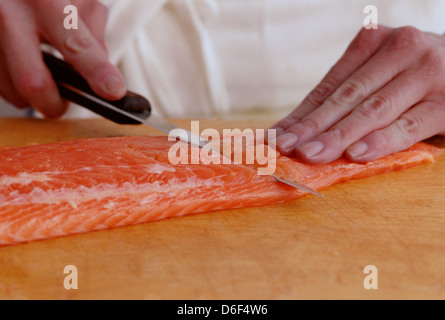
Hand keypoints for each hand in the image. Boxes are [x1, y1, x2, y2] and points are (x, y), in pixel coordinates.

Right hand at [0, 0, 125, 117]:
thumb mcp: (80, 0)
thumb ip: (94, 35)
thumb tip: (103, 76)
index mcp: (43, 1)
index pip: (76, 46)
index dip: (98, 73)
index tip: (114, 92)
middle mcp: (9, 14)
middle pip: (33, 82)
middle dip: (54, 104)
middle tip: (64, 103)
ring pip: (12, 89)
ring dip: (33, 95)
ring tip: (45, 78)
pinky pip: (0, 83)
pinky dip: (15, 85)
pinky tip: (26, 68)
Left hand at [272, 25, 444, 162]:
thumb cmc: (412, 77)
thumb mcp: (379, 75)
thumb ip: (343, 97)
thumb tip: (291, 130)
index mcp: (374, 42)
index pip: (329, 85)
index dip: (301, 114)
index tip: (275, 137)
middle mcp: (400, 50)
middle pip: (347, 97)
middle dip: (313, 126)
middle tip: (285, 148)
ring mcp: (426, 74)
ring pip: (374, 110)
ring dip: (339, 135)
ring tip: (311, 154)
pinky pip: (409, 124)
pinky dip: (381, 140)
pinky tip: (357, 154)